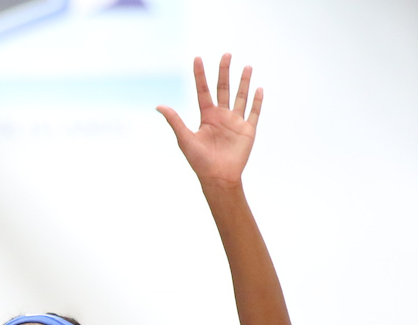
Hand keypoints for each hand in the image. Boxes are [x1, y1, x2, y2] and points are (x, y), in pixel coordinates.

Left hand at [158, 55, 261, 187]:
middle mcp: (221, 116)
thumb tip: (159, 106)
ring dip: (244, 82)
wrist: (218, 177)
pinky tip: (258, 88)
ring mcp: (235, 122)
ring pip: (241, 97)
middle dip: (224, 71)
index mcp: (207, 116)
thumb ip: (175, 121)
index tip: (197, 58)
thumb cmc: (199, 161)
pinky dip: (257, 101)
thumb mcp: (185, 139)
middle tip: (226, 54)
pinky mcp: (248, 130)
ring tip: (246, 66)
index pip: (203, 91)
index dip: (200, 75)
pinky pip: (253, 112)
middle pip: (223, 88)